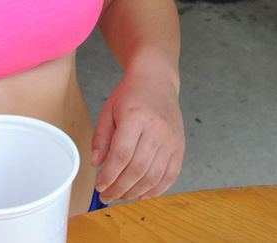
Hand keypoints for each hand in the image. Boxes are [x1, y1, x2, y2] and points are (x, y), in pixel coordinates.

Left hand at [91, 70, 184, 202]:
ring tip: (120, 196)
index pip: (121, 155)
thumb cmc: (130, 95)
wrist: (157, 81)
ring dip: (135, 192)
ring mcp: (172, 139)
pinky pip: (171, 175)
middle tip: (107, 196)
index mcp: (136, 117)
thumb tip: (96, 164)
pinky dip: (157, 190)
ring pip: (154, 176)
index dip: (109, 175)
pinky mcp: (180, 146)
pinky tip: (142, 195)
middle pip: (137, 169)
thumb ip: (101, 138)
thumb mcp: (108, 110)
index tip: (99, 185)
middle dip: (119, 188)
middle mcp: (157, 129)